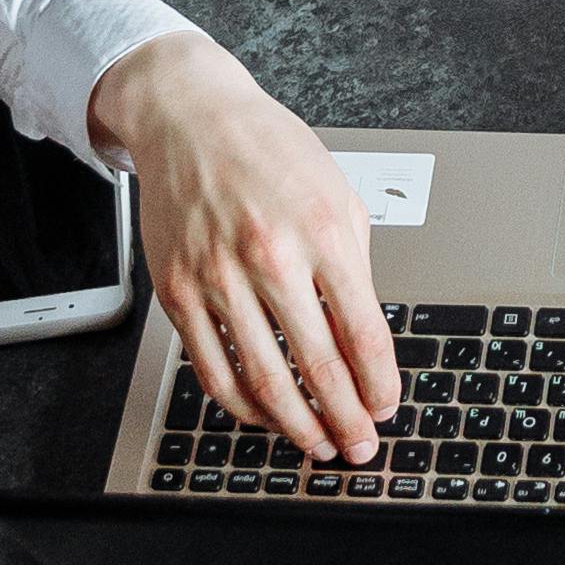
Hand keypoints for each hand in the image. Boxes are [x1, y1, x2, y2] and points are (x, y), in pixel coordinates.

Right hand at [92, 33, 397, 462]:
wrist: (190, 117)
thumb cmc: (268, 151)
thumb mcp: (336, 193)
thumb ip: (353, 267)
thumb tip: (366, 341)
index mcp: (322, 231)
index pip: (362, 332)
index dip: (379, 385)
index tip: (386, 408)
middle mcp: (269, 257)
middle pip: (317, 367)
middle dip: (346, 420)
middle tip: (360, 446)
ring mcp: (217, 278)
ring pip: (263, 382)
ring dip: (296, 427)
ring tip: (318, 444)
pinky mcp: (178, 293)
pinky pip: (214, 371)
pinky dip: (244, 407)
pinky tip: (266, 415)